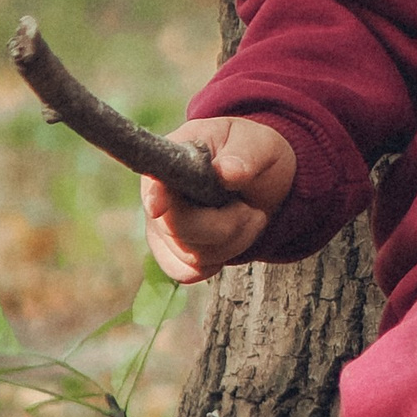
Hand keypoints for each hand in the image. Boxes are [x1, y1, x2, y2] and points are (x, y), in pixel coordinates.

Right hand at [140, 116, 295, 284]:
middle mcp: (159, 194)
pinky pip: (188, 273)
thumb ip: (245, 154)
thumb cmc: (254, 154)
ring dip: (233, 240)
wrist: (262, 183)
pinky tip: (232, 237)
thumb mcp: (258, 143)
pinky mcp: (172, 254)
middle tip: (248, 208)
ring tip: (247, 215)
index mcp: (174, 156)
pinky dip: (220, 260)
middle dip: (225, 224)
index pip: (154, 181)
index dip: (155, 197)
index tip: (158, 208)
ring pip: (191, 255)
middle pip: (177, 228)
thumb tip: (225, 172)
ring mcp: (162, 227)